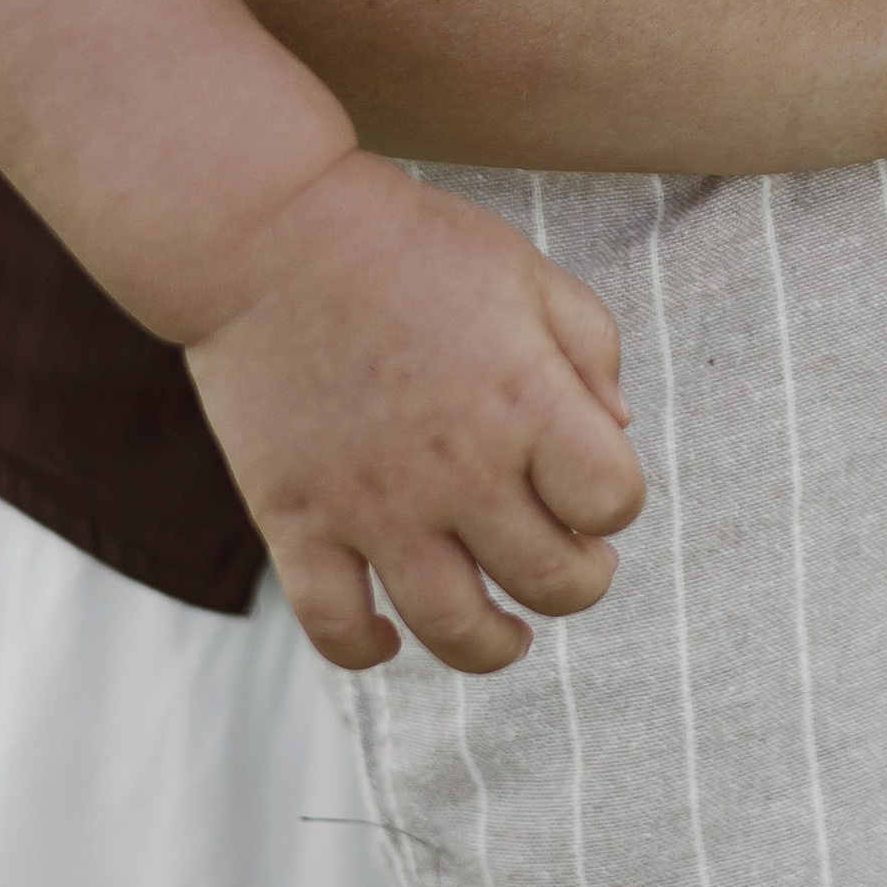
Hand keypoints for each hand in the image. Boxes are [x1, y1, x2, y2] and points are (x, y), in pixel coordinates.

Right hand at [183, 150, 646, 674]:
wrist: (270, 235)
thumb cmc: (408, 244)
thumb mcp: (525, 270)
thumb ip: (589, 347)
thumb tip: (617, 432)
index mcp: (526, 402)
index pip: (612, 501)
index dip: (615, 502)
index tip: (594, 486)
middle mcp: (459, 470)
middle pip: (552, 582)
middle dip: (580, 581)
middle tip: (570, 559)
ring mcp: (374, 507)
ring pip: (455, 630)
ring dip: (496, 646)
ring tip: (506, 630)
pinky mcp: (298, 522)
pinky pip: (334, 628)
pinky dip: (365, 651)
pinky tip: (388, 637)